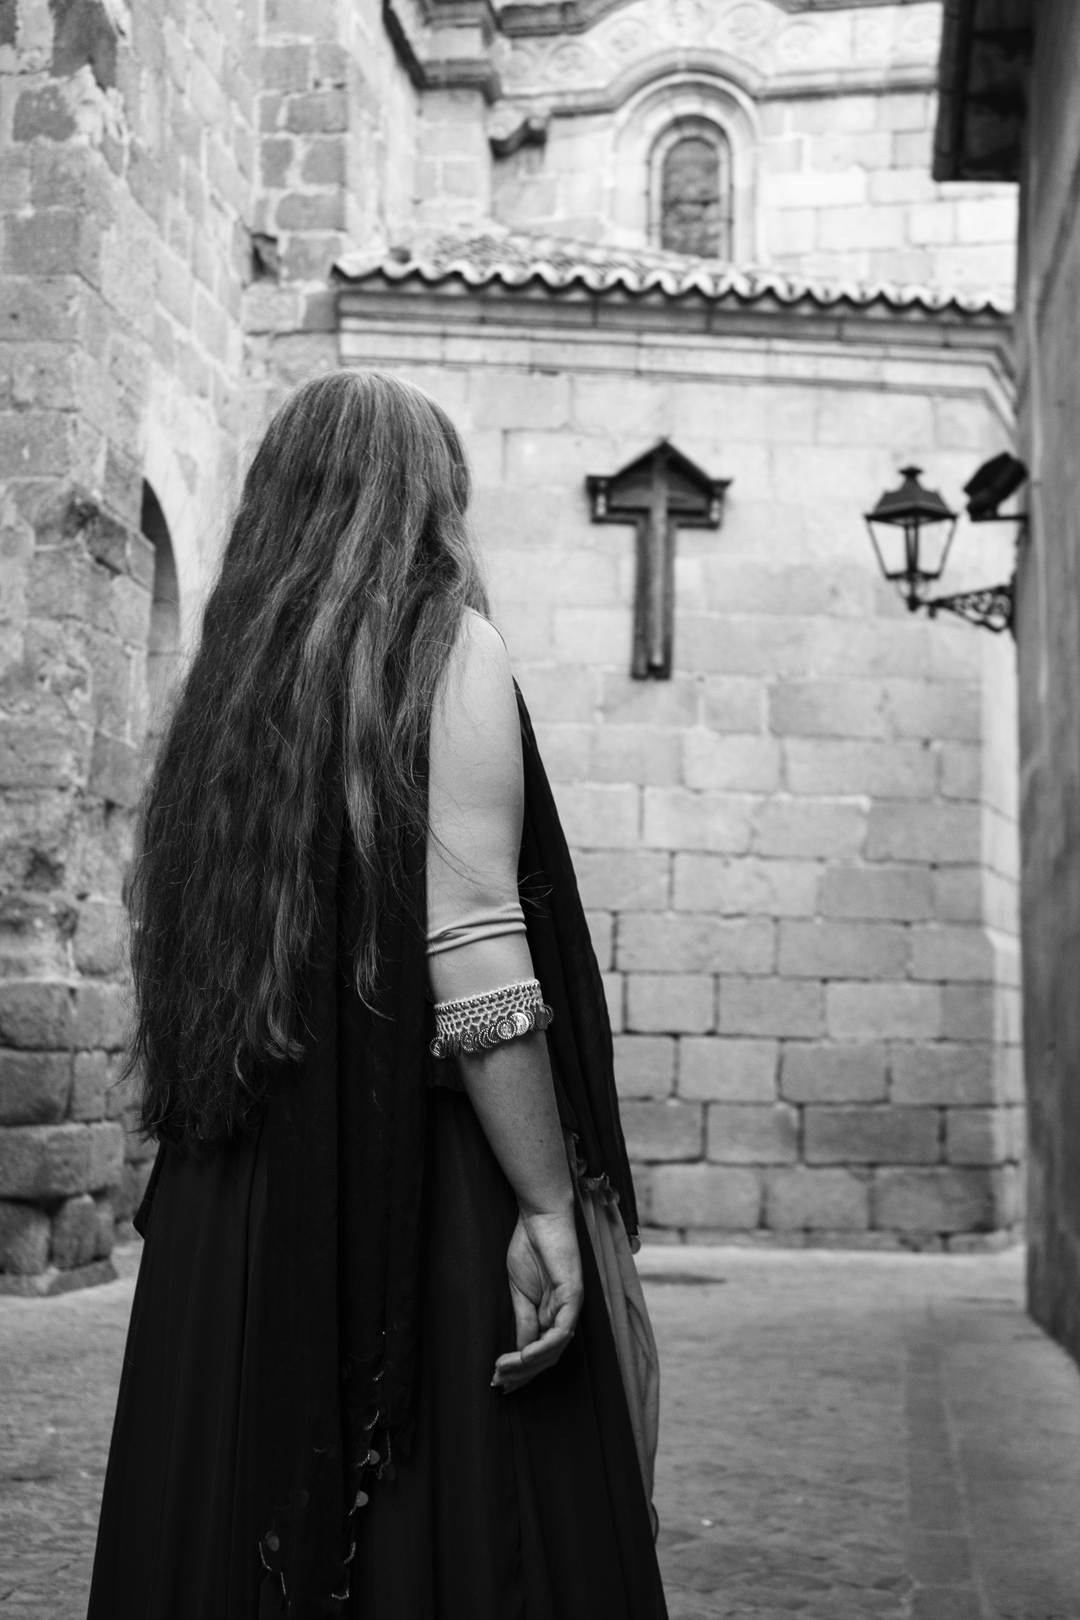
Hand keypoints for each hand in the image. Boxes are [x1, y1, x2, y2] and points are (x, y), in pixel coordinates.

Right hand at [492, 1206, 582, 1392]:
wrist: (539, 1216)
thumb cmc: (529, 1248)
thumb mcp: (520, 1292)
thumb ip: (524, 1321)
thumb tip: (521, 1353)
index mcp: (553, 1314)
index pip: (542, 1353)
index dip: (521, 1370)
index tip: (498, 1381)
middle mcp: (566, 1314)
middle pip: (548, 1357)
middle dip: (522, 1374)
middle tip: (499, 1382)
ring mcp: (572, 1306)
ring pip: (555, 1350)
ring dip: (528, 1365)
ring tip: (504, 1370)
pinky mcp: (573, 1294)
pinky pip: (562, 1331)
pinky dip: (543, 1347)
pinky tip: (523, 1355)